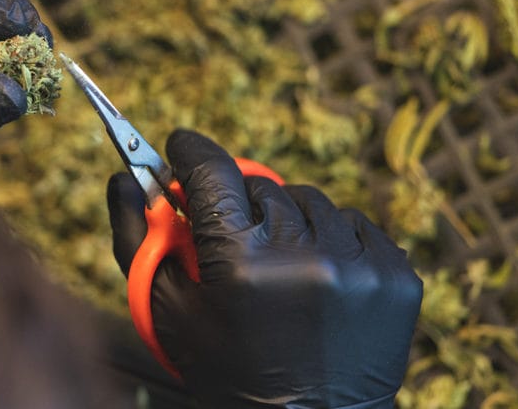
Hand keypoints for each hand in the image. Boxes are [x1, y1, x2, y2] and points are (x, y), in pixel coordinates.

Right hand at [107, 130, 422, 407]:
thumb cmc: (228, 370)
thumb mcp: (168, 312)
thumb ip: (136, 238)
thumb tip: (121, 177)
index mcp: (241, 265)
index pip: (212, 171)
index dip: (191, 152)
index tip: (181, 147)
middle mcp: (304, 257)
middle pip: (261, 187)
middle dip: (240, 205)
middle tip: (233, 236)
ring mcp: (357, 266)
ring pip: (311, 201)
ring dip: (290, 222)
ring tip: (281, 266)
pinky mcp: (396, 277)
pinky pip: (356, 225)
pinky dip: (334, 241)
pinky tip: (319, 277)